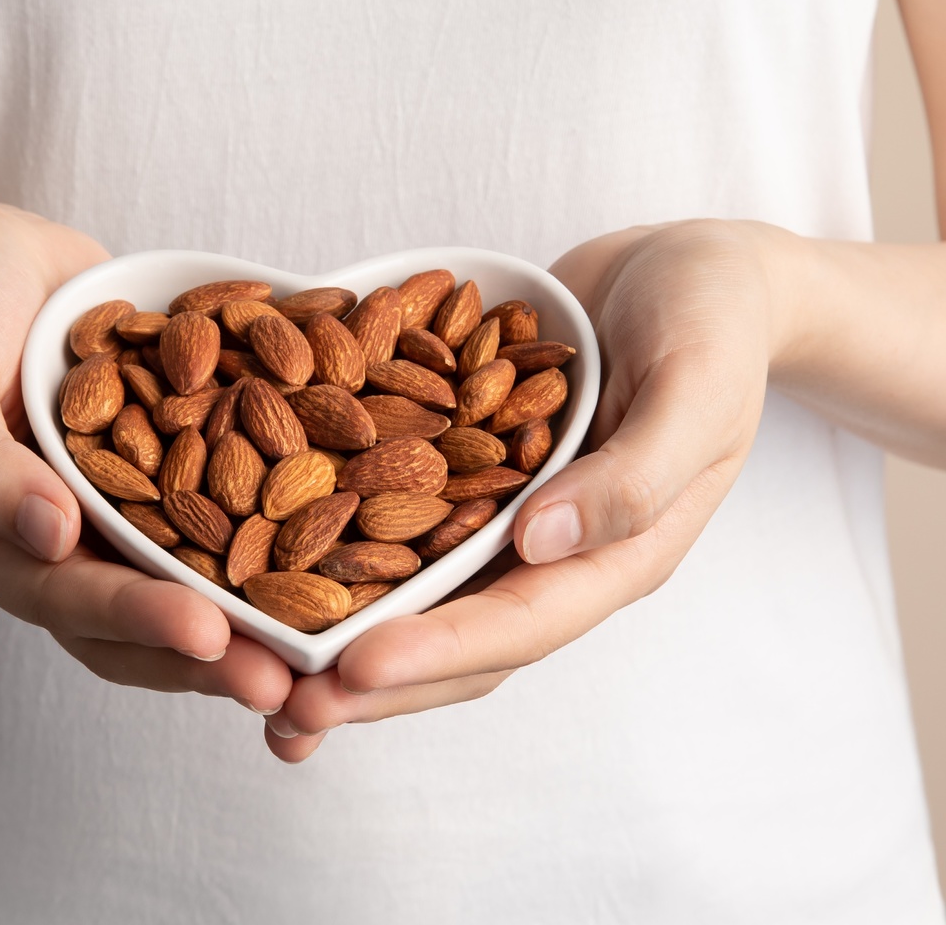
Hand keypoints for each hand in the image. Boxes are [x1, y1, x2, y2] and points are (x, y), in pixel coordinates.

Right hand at [0, 196, 292, 714]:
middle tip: (288, 680)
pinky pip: (208, 508)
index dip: (137, 623)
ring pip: (179, 580)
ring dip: (245, 616)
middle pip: (134, 618)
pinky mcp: (152, 466)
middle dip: (209, 653)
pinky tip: (327, 541)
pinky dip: (261, 529)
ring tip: (321, 643)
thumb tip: (49, 539)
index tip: (210, 637)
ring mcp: (106, 507)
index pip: (65, 599)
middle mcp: (53, 539)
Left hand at [264, 220, 782, 759]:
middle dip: (373, 680)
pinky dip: (349, 551)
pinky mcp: (476, 473)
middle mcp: (558, 551)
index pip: (521, 622)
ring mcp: (512, 516)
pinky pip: (408, 524)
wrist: (689, 270)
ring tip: (265, 675)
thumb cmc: (715, 319)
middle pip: (459, 638)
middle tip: (283, 711)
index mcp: (620, 551)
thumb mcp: (696, 384)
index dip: (437, 652)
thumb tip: (541, 543)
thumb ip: (634, 470)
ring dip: (349, 641)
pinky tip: (278, 563)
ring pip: (424, 598)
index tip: (350, 671)